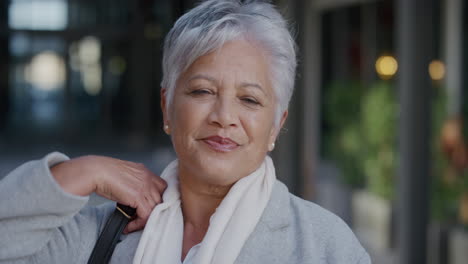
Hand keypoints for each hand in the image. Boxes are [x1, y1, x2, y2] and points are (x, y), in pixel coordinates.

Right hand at [51, 155, 166, 232]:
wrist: (95, 171)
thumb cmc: (103, 173)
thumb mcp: (124, 175)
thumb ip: (133, 183)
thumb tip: (132, 198)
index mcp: (145, 171)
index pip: (162, 186)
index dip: (156, 198)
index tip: (146, 207)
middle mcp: (148, 178)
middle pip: (161, 198)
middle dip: (151, 211)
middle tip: (138, 219)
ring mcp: (145, 186)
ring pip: (155, 209)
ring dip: (143, 220)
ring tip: (131, 225)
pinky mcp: (139, 196)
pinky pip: (146, 215)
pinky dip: (137, 224)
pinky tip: (128, 226)